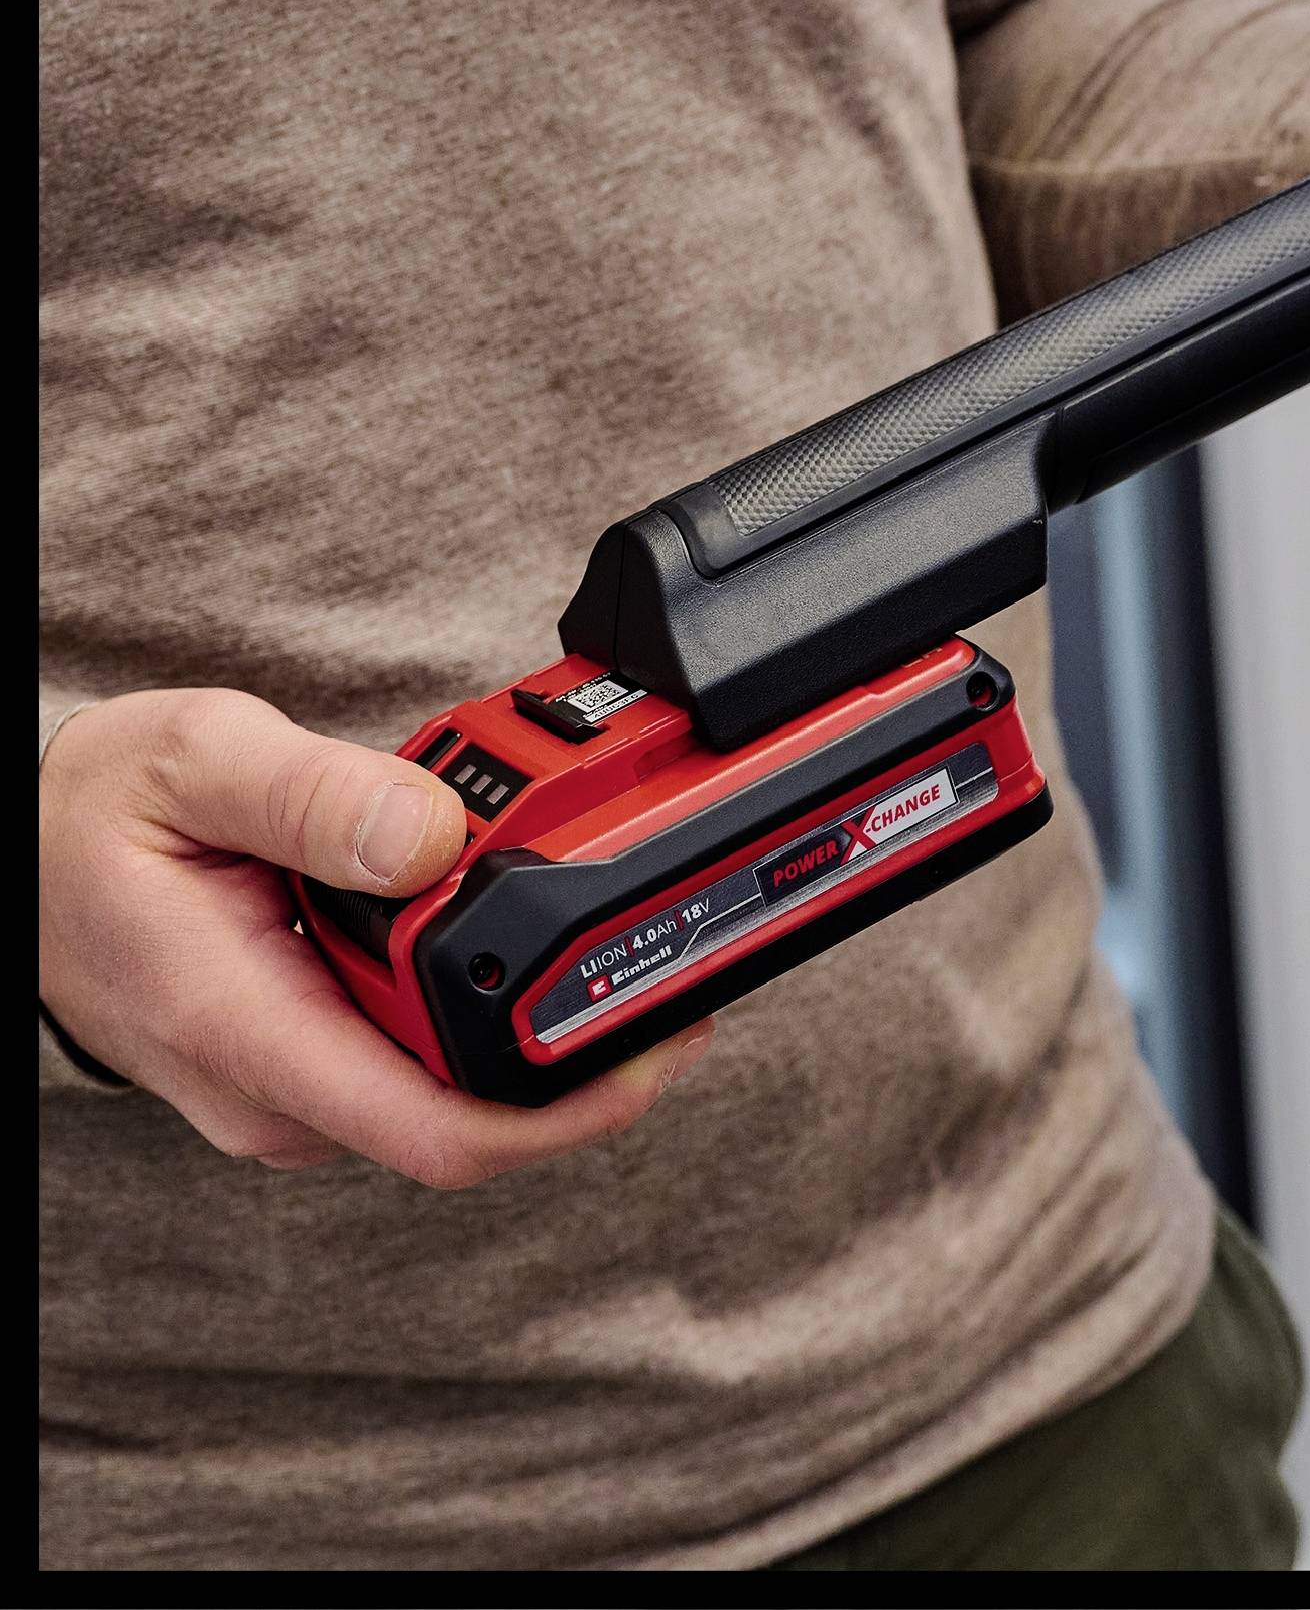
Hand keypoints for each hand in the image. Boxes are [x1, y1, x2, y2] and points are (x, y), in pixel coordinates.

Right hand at [39, 689, 711, 1185]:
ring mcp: (311, 1083)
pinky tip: (526, 929)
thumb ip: (313, 794)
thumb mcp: (194, 763)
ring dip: (546, 1019)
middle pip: (485, 1108)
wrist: (35, 857)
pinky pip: (435, 1052)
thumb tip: (432, 836)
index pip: (446, 1132)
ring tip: (602, 918)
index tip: (660, 1041)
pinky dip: (495, 999)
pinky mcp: (327, 1059)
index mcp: (254, 1034)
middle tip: (658, 935)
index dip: (576, 1108)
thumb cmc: (97, 820)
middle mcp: (290, 1090)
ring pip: (464, 1082)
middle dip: (586, 1040)